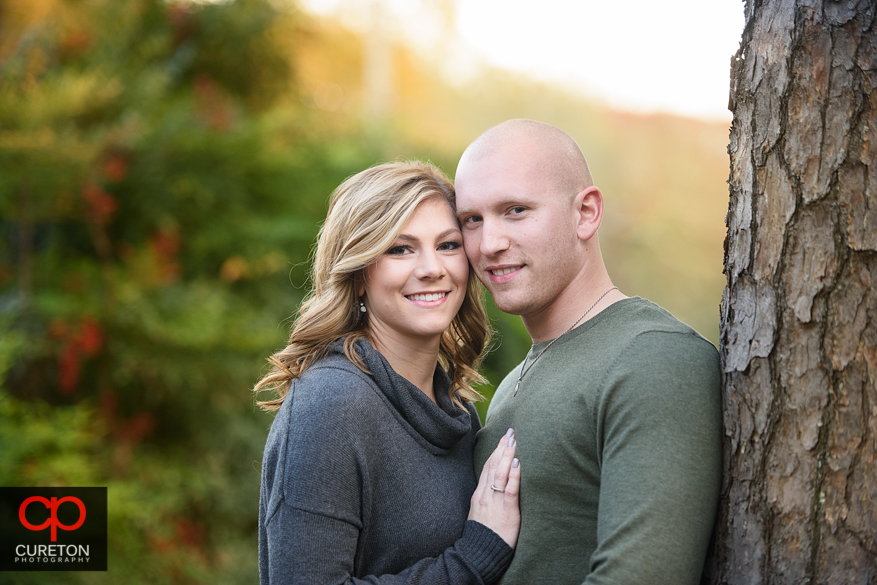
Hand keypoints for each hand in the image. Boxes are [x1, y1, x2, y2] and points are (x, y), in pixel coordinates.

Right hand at [468, 428, 520, 547]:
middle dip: (502, 448)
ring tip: (514, 441)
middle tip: (510, 432)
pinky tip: (517, 463)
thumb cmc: (484, 535)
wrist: (479, 553)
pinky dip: (514, 475)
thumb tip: (495, 488)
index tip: (502, 439)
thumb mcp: (480, 512)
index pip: (487, 467)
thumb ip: (487, 498)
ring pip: (500, 474)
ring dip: (507, 455)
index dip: (495, 452)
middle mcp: (485, 494)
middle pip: (493, 466)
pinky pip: (510, 490)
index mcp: (480, 494)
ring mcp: (494, 502)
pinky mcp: (506, 511)